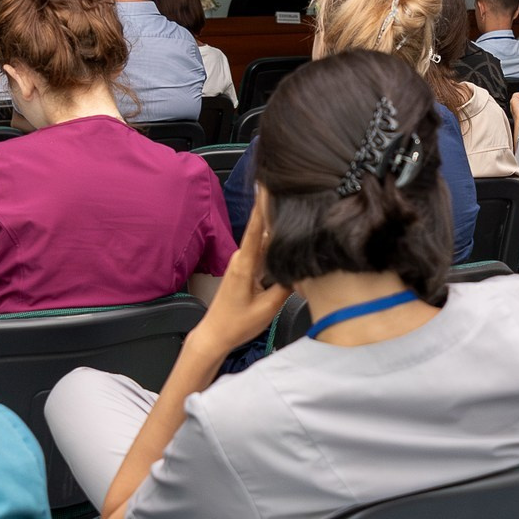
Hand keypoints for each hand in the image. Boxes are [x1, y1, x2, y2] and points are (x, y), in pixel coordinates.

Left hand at [190, 203, 288, 354]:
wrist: (215, 335)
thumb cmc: (236, 324)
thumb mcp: (268, 308)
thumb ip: (287, 284)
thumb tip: (303, 267)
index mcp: (245, 264)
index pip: (256, 227)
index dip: (262, 205)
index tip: (266, 184)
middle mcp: (242, 258)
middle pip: (264, 228)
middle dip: (277, 210)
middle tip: (295, 193)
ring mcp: (243, 262)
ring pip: (266, 240)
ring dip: (278, 227)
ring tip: (295, 212)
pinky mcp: (246, 268)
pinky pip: (264, 251)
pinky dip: (275, 244)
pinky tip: (287, 239)